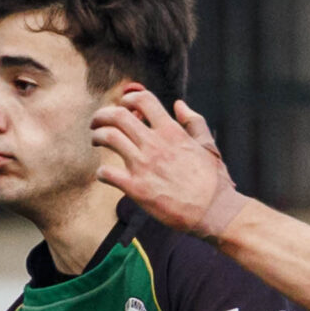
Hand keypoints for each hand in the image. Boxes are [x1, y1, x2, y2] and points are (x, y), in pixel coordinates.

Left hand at [92, 89, 242, 235]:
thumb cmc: (213, 182)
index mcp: (172, 131)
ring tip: (96, 140)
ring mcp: (143, 166)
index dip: (128, 99)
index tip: (124, 105)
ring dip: (97, 136)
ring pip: (108, 137)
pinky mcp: (136, 189)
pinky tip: (104, 175)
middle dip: (102, 115)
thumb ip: (193, 122)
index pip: (143, 100)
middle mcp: (155, 144)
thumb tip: (180, 105)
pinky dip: (101, 172)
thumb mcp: (207, 145)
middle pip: (118, 115)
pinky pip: (107, 173)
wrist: (214, 211)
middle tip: (98, 122)